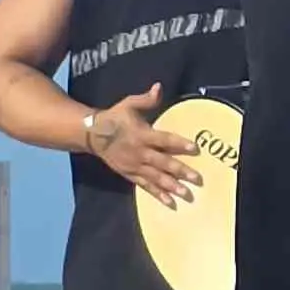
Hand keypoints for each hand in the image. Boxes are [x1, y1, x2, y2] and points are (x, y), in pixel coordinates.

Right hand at [83, 83, 200, 202]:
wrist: (92, 134)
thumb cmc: (115, 117)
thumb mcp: (129, 104)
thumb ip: (146, 99)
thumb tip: (159, 87)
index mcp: (141, 134)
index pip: (164, 140)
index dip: (179, 144)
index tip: (195, 148)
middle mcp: (139, 152)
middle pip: (162, 162)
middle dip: (180, 170)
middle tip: (197, 178)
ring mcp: (134, 166)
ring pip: (156, 177)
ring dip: (171, 186)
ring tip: (186, 194)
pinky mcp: (130, 174)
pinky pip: (145, 186)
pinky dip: (157, 194)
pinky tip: (170, 202)